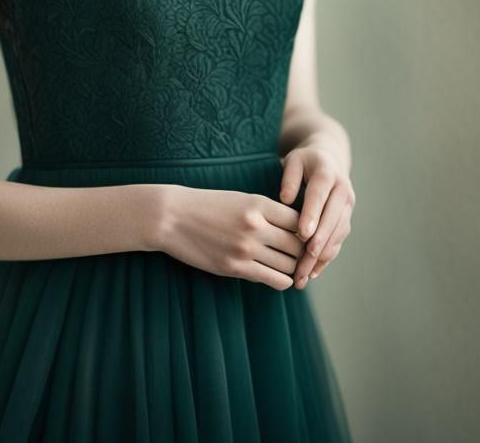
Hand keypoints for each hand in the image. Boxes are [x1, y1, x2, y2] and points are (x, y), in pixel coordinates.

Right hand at [153, 184, 305, 290]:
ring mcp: (245, 248)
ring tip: (293, 269)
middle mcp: (256, 226)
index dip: (307, 231)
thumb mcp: (240, 199)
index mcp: (259, 204)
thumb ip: (267, 212)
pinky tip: (278, 277)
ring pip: (289, 266)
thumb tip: (296, 230)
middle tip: (305, 258)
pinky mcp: (234, 267)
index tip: (306, 237)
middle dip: (305, 253)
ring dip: (294, 269)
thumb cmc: (207, 206)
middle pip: (299, 245)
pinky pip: (273, 279)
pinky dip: (282, 281)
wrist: (172, 217)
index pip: (300, 221)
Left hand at [278, 143, 354, 287]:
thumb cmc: (304, 161)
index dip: (312, 216)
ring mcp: (347, 207)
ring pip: (336, 236)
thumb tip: (285, 198)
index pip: (320, 197)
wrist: (329, 159)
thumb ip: (289, 177)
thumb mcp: (293, 160)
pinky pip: (338, 242)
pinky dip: (326, 258)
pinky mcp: (346, 220)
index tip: (302, 236)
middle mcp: (343, 192)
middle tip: (301, 265)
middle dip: (317, 245)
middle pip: (331, 222)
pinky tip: (312, 273)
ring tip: (302, 276)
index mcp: (328, 174)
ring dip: (321, 258)